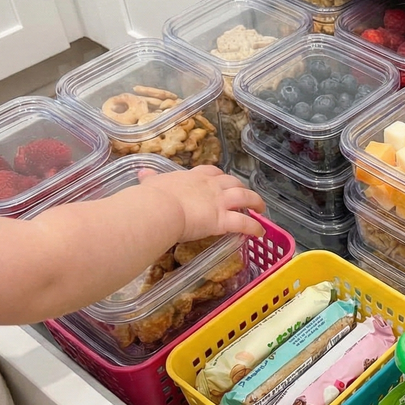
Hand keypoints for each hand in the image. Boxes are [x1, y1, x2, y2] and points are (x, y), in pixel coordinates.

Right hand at [137, 165, 265, 242]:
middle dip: (241, 187)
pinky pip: (245, 223)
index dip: (219, 176)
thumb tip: (143, 174)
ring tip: (261, 208)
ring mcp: (219, 202)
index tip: (222, 181)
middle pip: (233, 182)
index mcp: (194, 177)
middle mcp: (210, 186)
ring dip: (256, 202)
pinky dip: (255, 227)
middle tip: (246, 196)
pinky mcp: (223, 220)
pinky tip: (260, 233)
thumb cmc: (152, 197)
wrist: (159, 208)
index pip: (212, 172)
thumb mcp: (151, 183)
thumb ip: (151, 179)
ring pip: (245, 198)